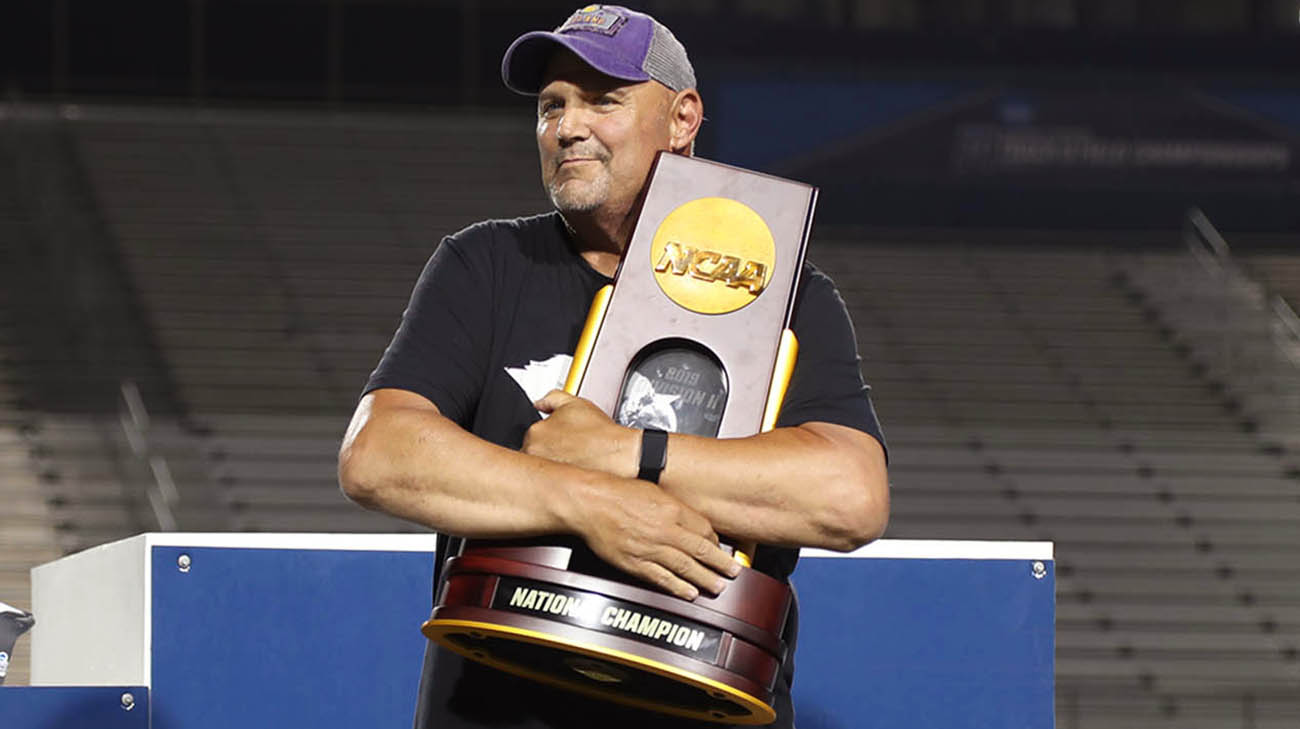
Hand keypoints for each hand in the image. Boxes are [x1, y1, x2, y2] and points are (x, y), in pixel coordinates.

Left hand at [523, 390, 637, 478]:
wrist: (622, 456)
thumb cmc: (602, 434)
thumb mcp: (575, 404)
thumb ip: (552, 398)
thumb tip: (540, 403)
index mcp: (535, 433)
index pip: (531, 438)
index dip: (546, 439)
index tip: (558, 441)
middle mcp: (534, 454)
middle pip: (532, 455)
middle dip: (546, 454)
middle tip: (565, 453)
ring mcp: (544, 472)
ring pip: (540, 470)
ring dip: (551, 467)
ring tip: (571, 463)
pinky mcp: (554, 488)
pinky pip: (549, 485)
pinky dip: (557, 480)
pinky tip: (572, 474)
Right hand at [571, 475, 740, 600]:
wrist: (589, 502)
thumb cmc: (616, 491)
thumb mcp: (653, 489)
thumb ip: (672, 504)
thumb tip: (688, 517)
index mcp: (671, 509)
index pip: (704, 528)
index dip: (715, 540)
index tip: (720, 546)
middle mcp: (664, 530)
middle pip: (701, 550)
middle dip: (720, 564)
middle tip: (733, 572)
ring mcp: (650, 548)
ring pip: (685, 567)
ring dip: (705, 578)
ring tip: (718, 587)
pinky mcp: (635, 563)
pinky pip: (662, 578)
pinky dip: (678, 587)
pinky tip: (690, 593)